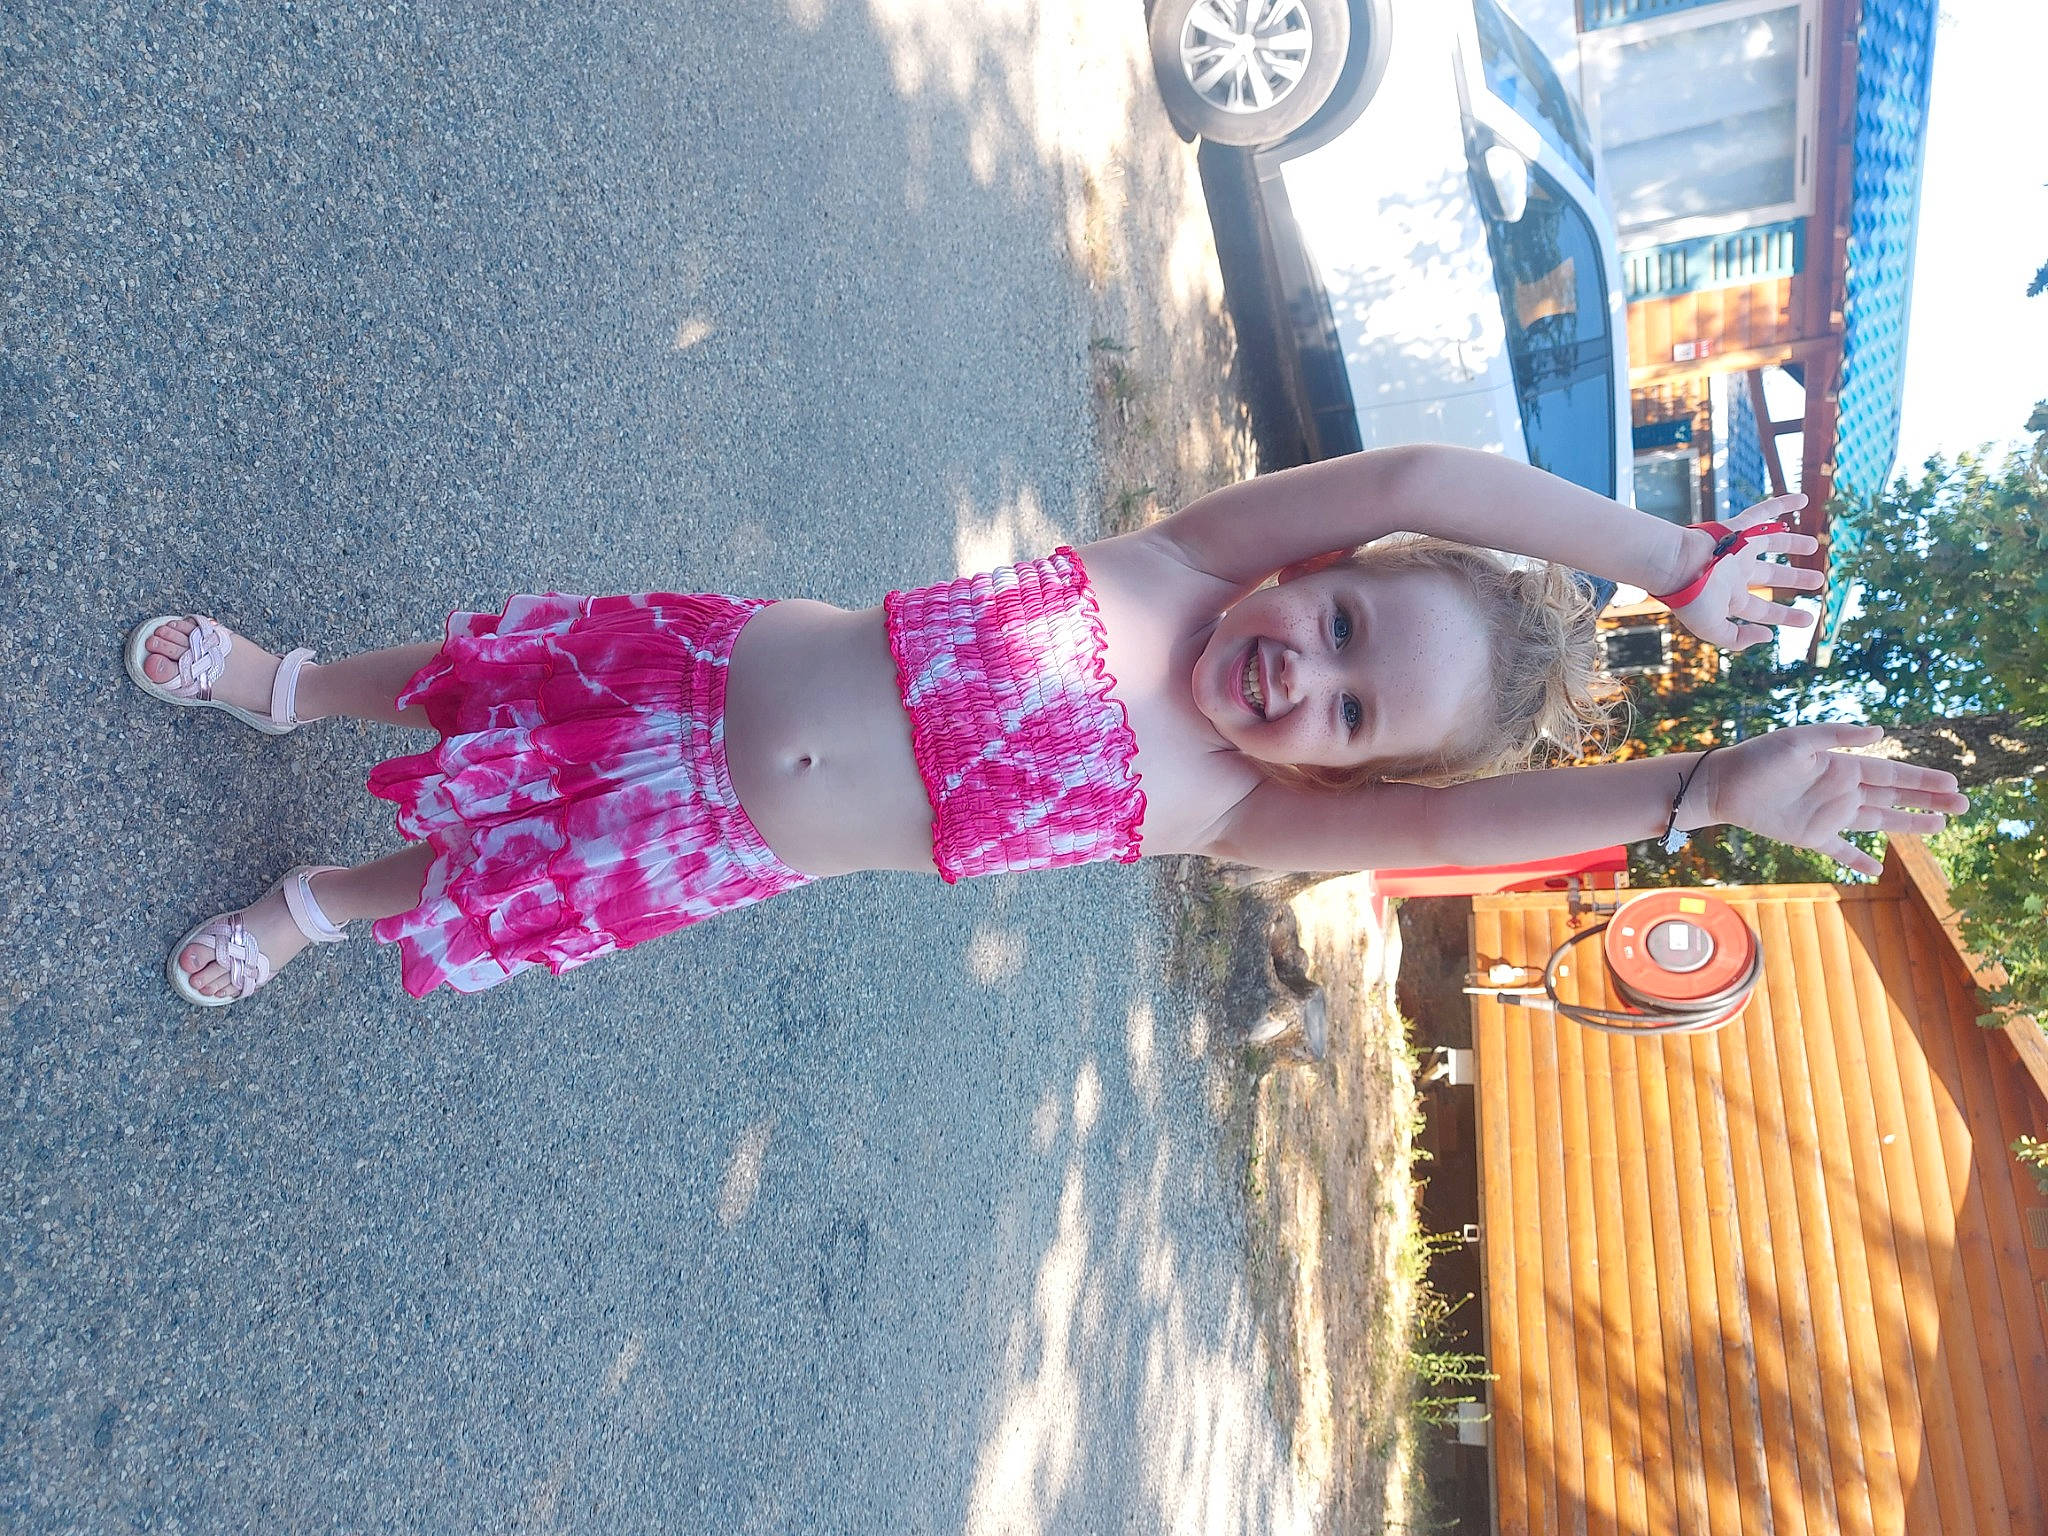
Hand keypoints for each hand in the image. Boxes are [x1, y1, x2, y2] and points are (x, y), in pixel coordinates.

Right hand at [1667, 495, 1825, 650]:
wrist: (1673, 565)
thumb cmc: (1690, 598)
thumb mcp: (1713, 628)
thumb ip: (1738, 638)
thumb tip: (1768, 636)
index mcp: (1730, 597)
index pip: (1764, 609)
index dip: (1787, 616)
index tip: (1808, 619)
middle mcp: (1735, 573)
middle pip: (1771, 576)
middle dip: (1794, 578)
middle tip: (1817, 580)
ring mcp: (1737, 549)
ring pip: (1772, 544)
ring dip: (1793, 544)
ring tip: (1813, 546)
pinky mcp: (1736, 528)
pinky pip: (1763, 512)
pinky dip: (1782, 504)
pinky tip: (1803, 499)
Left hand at [1699, 724, 1970, 877]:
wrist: (1723, 784)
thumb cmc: (1758, 757)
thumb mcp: (1798, 740)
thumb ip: (1838, 735)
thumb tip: (1882, 732)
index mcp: (1842, 766)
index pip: (1892, 772)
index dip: (1922, 778)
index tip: (1952, 782)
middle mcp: (1841, 791)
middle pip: (1894, 796)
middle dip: (1928, 800)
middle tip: (1963, 804)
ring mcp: (1829, 815)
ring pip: (1878, 820)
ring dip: (1908, 823)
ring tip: (1941, 826)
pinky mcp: (1810, 837)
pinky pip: (1840, 851)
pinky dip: (1856, 860)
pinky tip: (1875, 870)